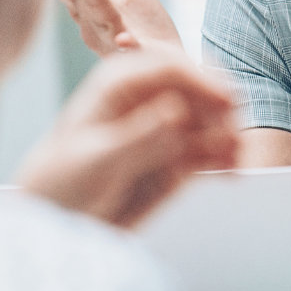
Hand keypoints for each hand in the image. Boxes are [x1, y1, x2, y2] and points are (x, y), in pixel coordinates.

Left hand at [17, 50, 238, 227]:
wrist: (56, 222)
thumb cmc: (59, 183)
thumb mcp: (95, 160)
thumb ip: (137, 137)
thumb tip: (176, 111)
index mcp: (119, 85)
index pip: (170, 69)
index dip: (202, 81)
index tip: (228, 102)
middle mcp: (147, 101)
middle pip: (198, 92)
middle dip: (221, 110)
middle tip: (233, 136)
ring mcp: (164, 129)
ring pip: (210, 122)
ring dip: (228, 137)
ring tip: (234, 162)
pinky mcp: (176, 158)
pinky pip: (209, 152)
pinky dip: (223, 159)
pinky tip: (231, 173)